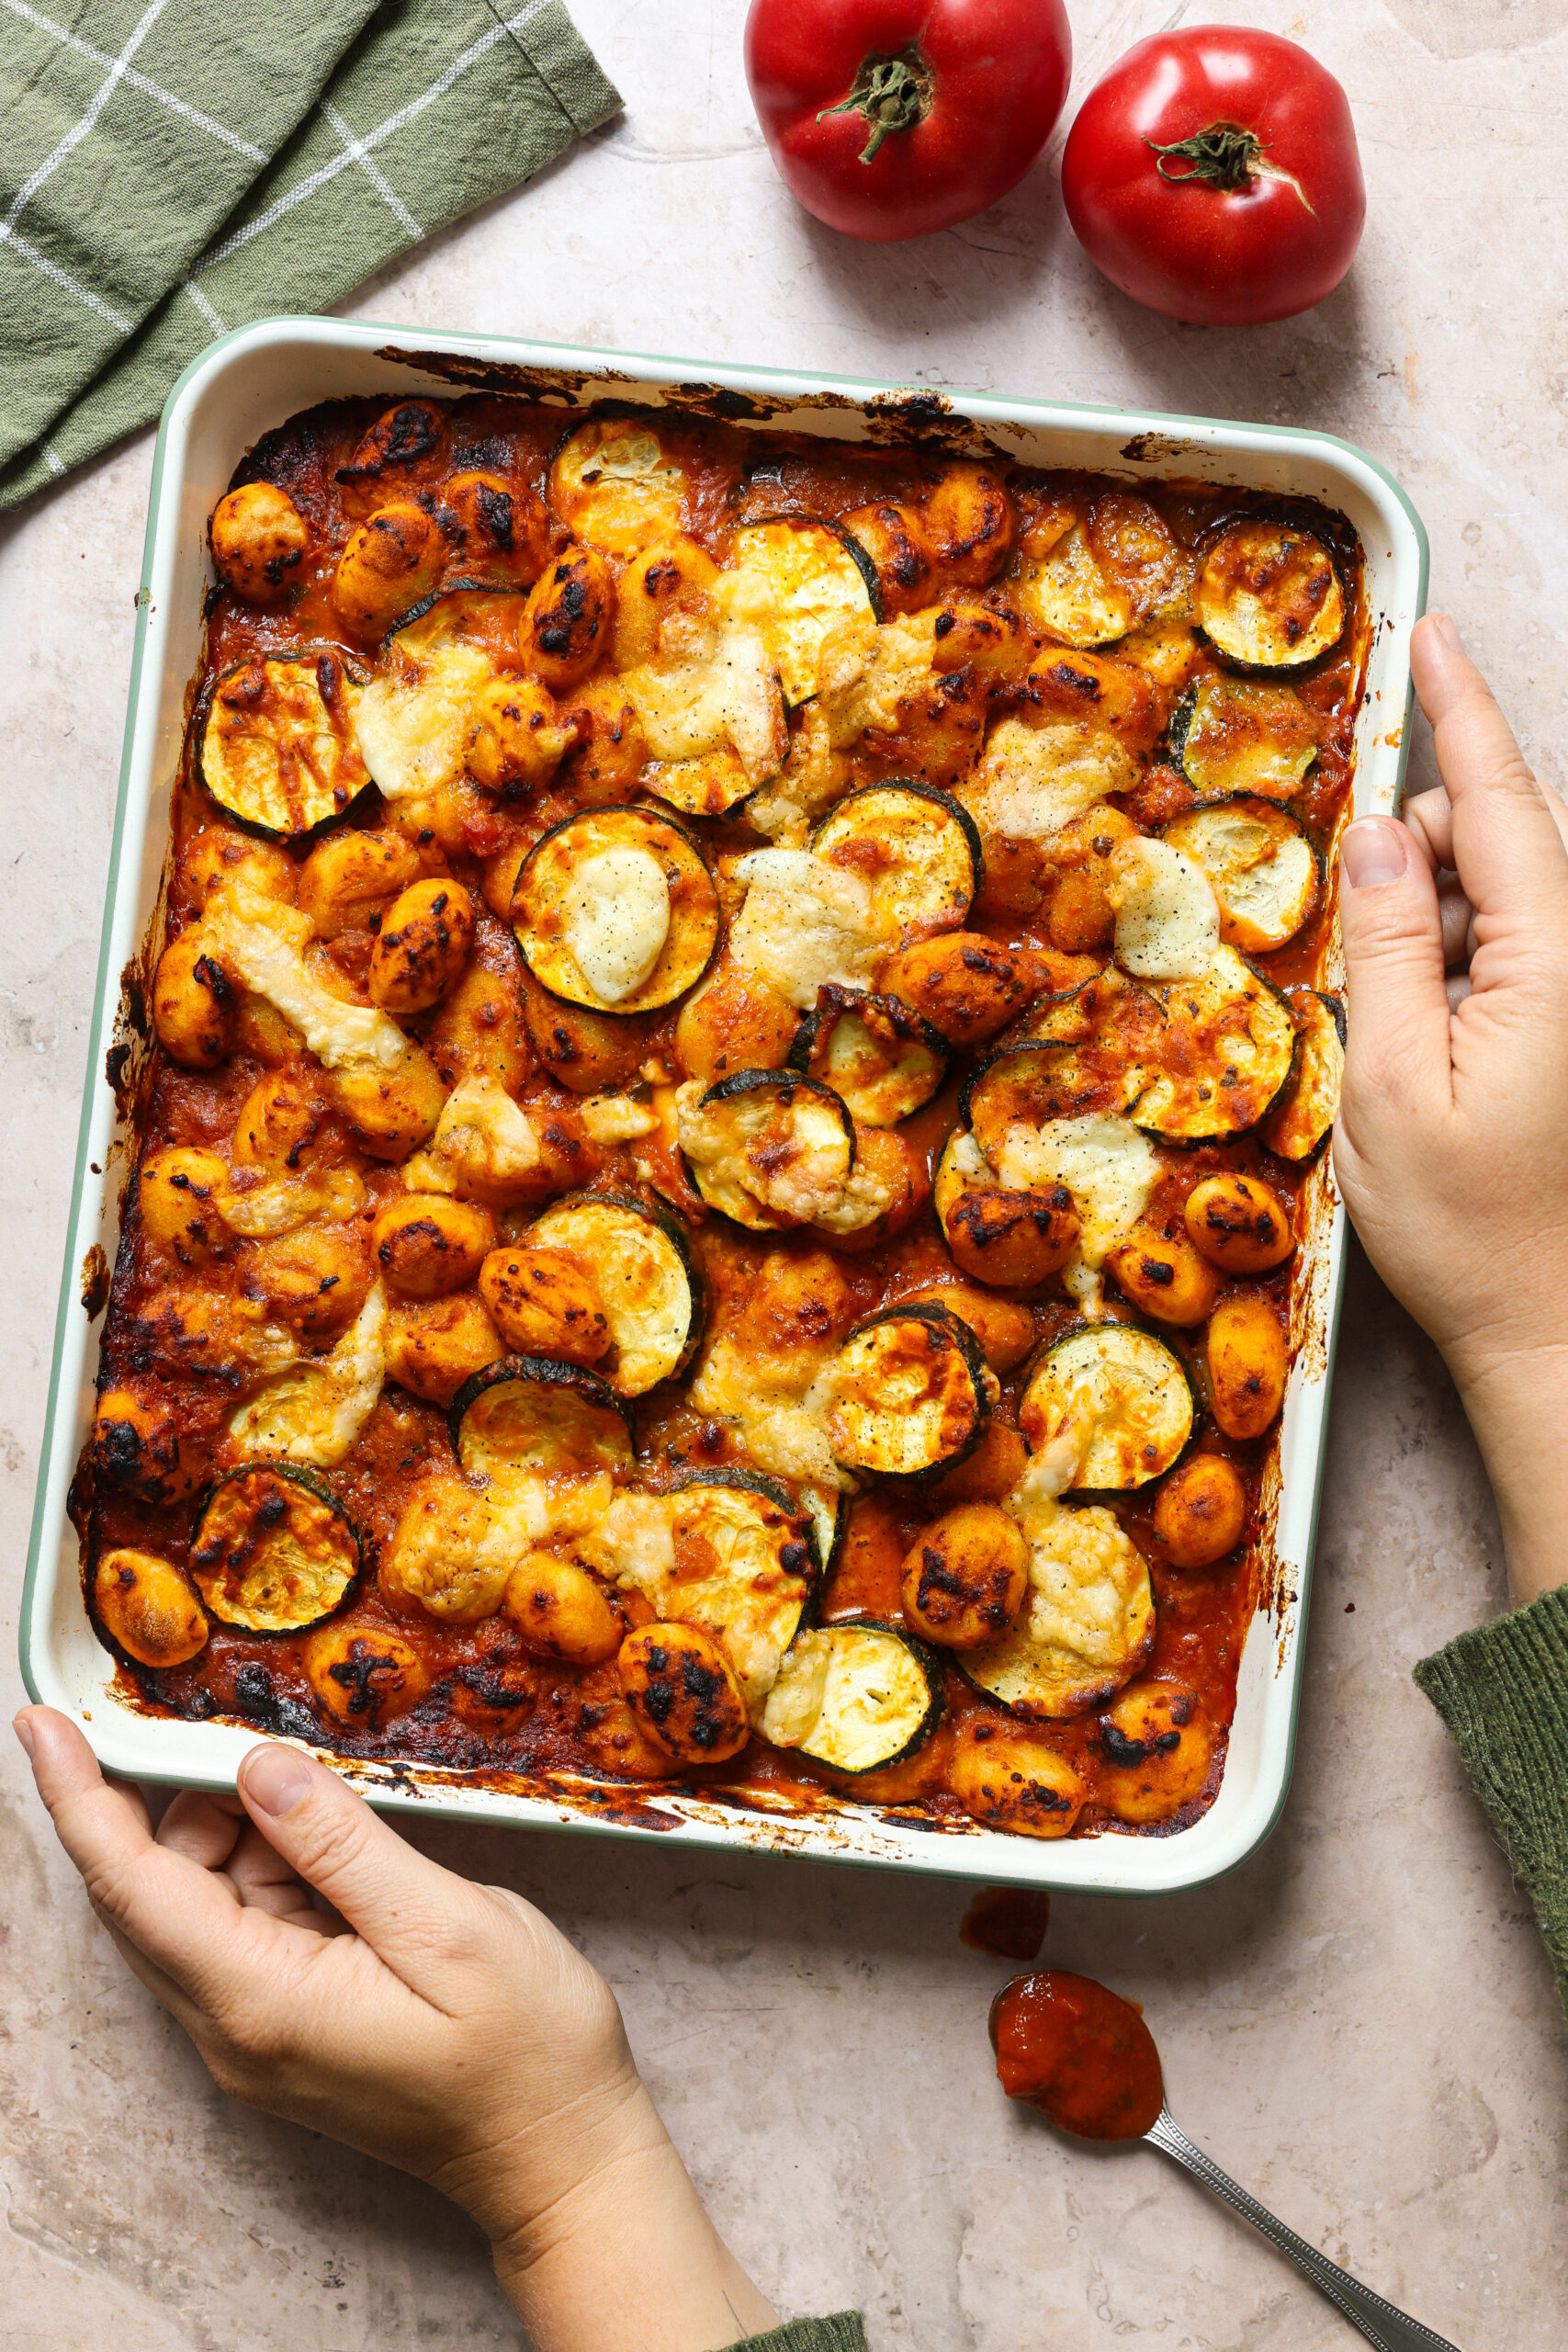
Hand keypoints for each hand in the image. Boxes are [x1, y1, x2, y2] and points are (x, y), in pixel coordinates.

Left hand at [15, 1708, 775, 2351]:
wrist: (561, 2159)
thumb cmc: (526, 2051)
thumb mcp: (447, 1924)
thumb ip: (339, 1844)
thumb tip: (255, 1768)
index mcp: (260, 2002)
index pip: (132, 1887)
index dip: (77, 1798)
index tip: (39, 1725)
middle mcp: (232, 2029)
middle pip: (150, 1894)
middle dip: (187, 1805)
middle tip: (270, 1749)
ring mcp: (255, 2039)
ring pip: (197, 1909)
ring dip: (246, 1841)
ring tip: (343, 1817)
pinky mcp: (284, 2036)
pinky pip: (241, 1936)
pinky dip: (274, 1877)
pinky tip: (346, 1864)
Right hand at [1334, 610, 1567, 1603]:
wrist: (1555, 1336)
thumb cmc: (1472, 1233)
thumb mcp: (1390, 1089)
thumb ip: (1386, 949)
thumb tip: (1379, 835)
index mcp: (1554, 964)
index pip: (1503, 802)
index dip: (1460, 711)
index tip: (1430, 635)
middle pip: (1501, 842)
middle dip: (1421, 853)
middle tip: (1363, 948)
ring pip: (1505, 897)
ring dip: (1436, 921)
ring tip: (1399, 1029)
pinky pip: (1515, 951)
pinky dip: (1459, 963)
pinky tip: (1429, 1037)